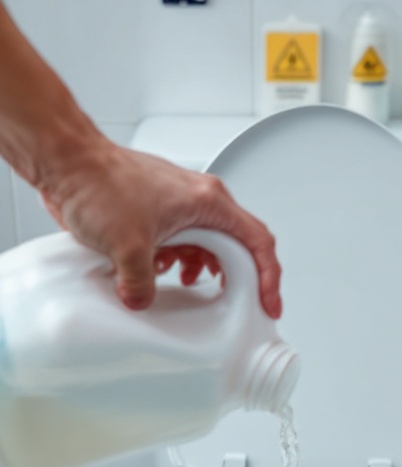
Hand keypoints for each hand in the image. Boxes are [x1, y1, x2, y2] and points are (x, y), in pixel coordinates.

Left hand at [40, 136, 282, 317]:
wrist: (66, 162)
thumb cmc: (99, 182)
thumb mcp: (127, 248)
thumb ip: (141, 286)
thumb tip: (143, 301)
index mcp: (208, 202)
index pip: (257, 243)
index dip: (269, 278)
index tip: (268, 303)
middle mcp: (199, 201)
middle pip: (234, 247)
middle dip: (230, 278)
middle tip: (231, 304)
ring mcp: (179, 206)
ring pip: (206, 246)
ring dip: (199, 270)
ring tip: (186, 287)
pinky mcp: (158, 213)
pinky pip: (181, 243)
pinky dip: (176, 262)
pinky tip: (160, 272)